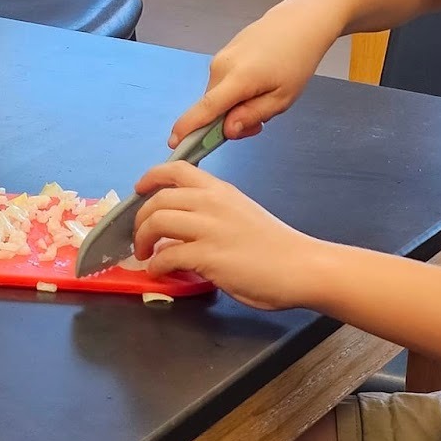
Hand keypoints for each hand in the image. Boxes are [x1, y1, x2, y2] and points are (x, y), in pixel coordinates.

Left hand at [131, 161, 316, 310]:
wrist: (301, 267)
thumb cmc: (276, 246)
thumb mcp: (241, 214)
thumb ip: (212, 214)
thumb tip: (183, 228)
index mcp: (221, 190)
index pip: (177, 169)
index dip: (151, 176)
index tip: (139, 188)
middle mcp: (212, 203)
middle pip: (159, 199)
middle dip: (140, 218)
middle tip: (139, 237)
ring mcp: (209, 229)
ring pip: (157, 222)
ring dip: (142, 239)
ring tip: (144, 254)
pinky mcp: (208, 256)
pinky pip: (167, 256)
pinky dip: (157, 265)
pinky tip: (160, 271)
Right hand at [169, 8, 331, 145]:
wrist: (299, 22)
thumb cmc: (296, 61)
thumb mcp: (283, 98)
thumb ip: (252, 115)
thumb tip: (227, 131)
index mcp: (238, 78)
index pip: (206, 107)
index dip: (188, 127)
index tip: (175, 143)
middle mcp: (221, 66)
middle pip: (213, 107)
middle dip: (229, 122)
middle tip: (260, 124)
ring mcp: (220, 58)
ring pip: (218, 95)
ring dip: (234, 106)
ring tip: (264, 96)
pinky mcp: (223, 53)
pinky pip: (222, 83)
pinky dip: (234, 92)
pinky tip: (258, 83)